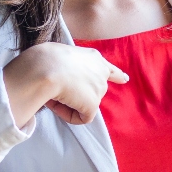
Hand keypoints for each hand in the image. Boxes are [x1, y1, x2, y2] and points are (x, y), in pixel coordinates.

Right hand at [2, 42, 128, 126]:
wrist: (46, 67)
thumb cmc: (46, 58)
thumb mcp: (61, 53)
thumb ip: (69, 65)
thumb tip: (63, 78)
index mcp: (93, 57)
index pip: (110, 69)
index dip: (117, 75)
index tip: (125, 79)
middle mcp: (101, 72)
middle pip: (93, 91)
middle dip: (79, 94)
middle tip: (58, 90)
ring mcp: (99, 89)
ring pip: (83, 104)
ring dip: (69, 103)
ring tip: (54, 93)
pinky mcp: (93, 104)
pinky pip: (81, 117)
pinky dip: (68, 115)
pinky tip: (58, 104)